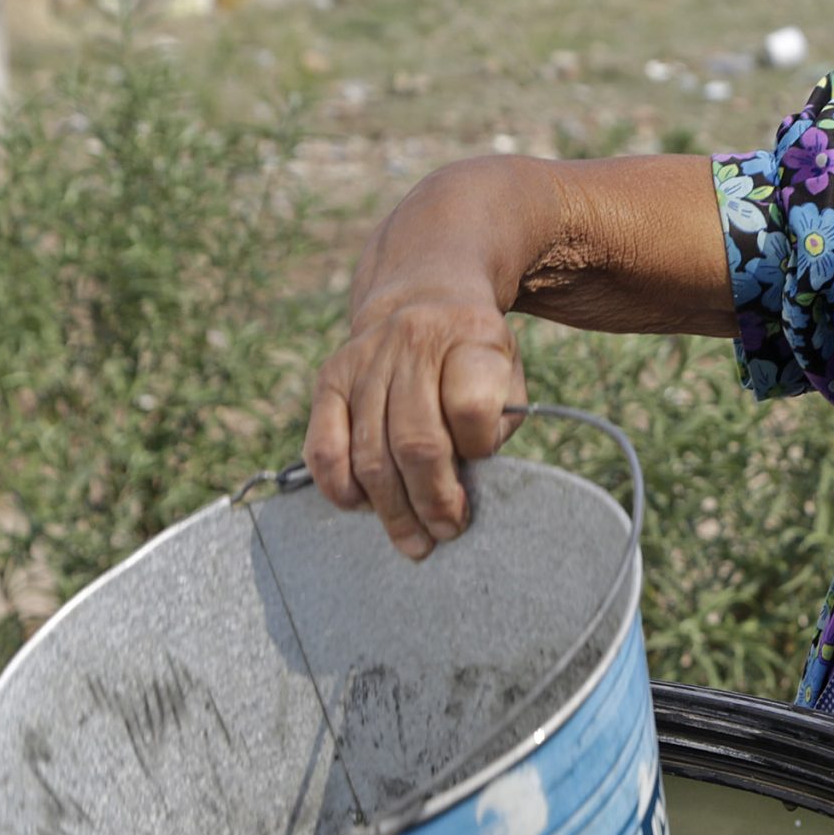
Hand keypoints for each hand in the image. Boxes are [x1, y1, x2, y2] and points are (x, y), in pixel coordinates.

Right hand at [304, 166, 531, 559]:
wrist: (425, 292)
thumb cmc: (474, 358)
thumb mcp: (509, 374)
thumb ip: (497, 424)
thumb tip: (463, 481)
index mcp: (472, 336)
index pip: (472, 405)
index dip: (479, 445)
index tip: (482, 460)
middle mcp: (413, 342)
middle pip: (417, 441)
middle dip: (434, 501)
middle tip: (446, 534)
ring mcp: (364, 359)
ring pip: (370, 453)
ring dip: (393, 510)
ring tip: (415, 542)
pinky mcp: (329, 377)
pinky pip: (323, 445)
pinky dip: (340, 486)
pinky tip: (362, 507)